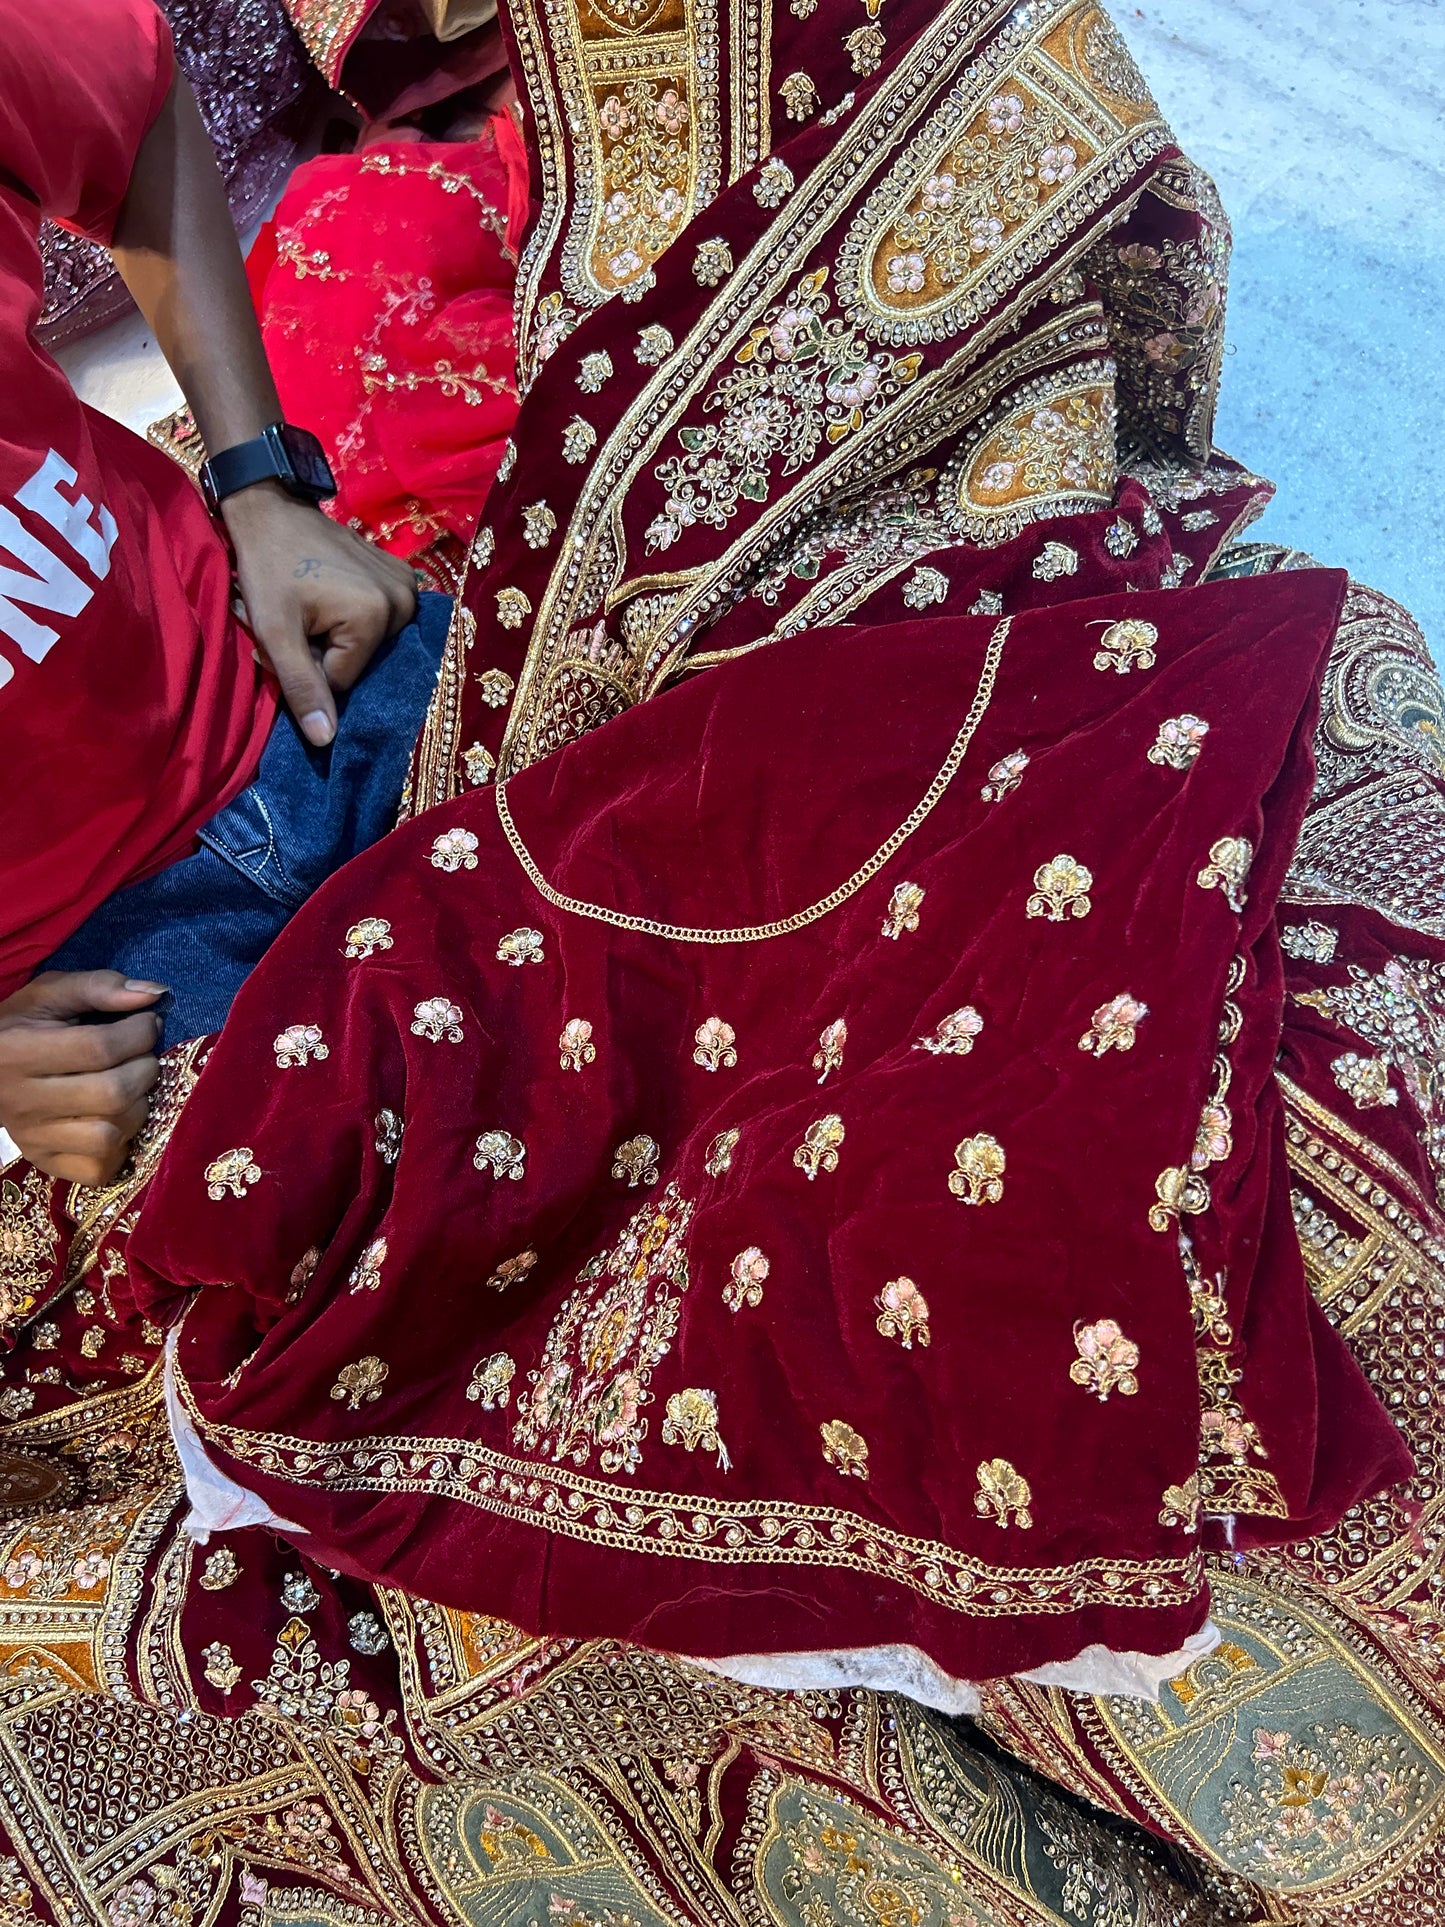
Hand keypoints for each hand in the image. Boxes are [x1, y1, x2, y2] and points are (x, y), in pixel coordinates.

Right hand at [0, 973, 164, 1185]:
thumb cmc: (23, 1025)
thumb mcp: (50, 994)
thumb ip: (99, 986)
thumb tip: (156, 994)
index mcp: (18, 1051)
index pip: (98, 1048)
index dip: (140, 1033)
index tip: (148, 1023)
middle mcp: (21, 1100)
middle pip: (111, 1095)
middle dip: (145, 1070)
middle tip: (143, 1058)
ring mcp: (32, 1138)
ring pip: (109, 1135)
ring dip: (137, 1109)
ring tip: (130, 1089)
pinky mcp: (44, 1162)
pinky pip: (99, 1169)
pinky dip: (120, 1148)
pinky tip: (115, 1121)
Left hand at [223, 484, 417, 747]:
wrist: (271, 509)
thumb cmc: (266, 567)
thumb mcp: (274, 632)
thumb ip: (301, 686)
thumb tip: (327, 741)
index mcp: (376, 617)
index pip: (343, 681)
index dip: (308, 666)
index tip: (288, 634)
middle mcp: (404, 603)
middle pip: (360, 661)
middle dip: (324, 651)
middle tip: (297, 618)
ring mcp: (409, 587)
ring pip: (369, 644)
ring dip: (336, 635)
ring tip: (311, 604)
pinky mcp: (405, 576)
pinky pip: (379, 620)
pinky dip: (353, 616)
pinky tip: (331, 591)